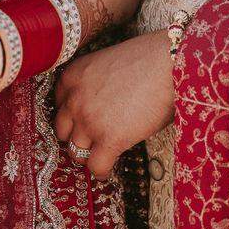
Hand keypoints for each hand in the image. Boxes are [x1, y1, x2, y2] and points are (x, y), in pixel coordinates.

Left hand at [53, 30, 174, 178]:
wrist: (169, 63)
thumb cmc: (148, 58)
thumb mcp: (107, 63)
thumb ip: (94, 84)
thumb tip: (99, 104)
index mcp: (73, 75)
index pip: (58, 104)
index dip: (72, 114)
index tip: (81, 121)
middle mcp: (75, 98)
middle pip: (62, 130)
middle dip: (76, 135)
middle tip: (91, 138)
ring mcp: (90, 121)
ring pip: (75, 151)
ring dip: (88, 154)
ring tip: (102, 153)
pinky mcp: (109, 140)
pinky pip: (96, 167)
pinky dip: (102, 170)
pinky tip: (109, 167)